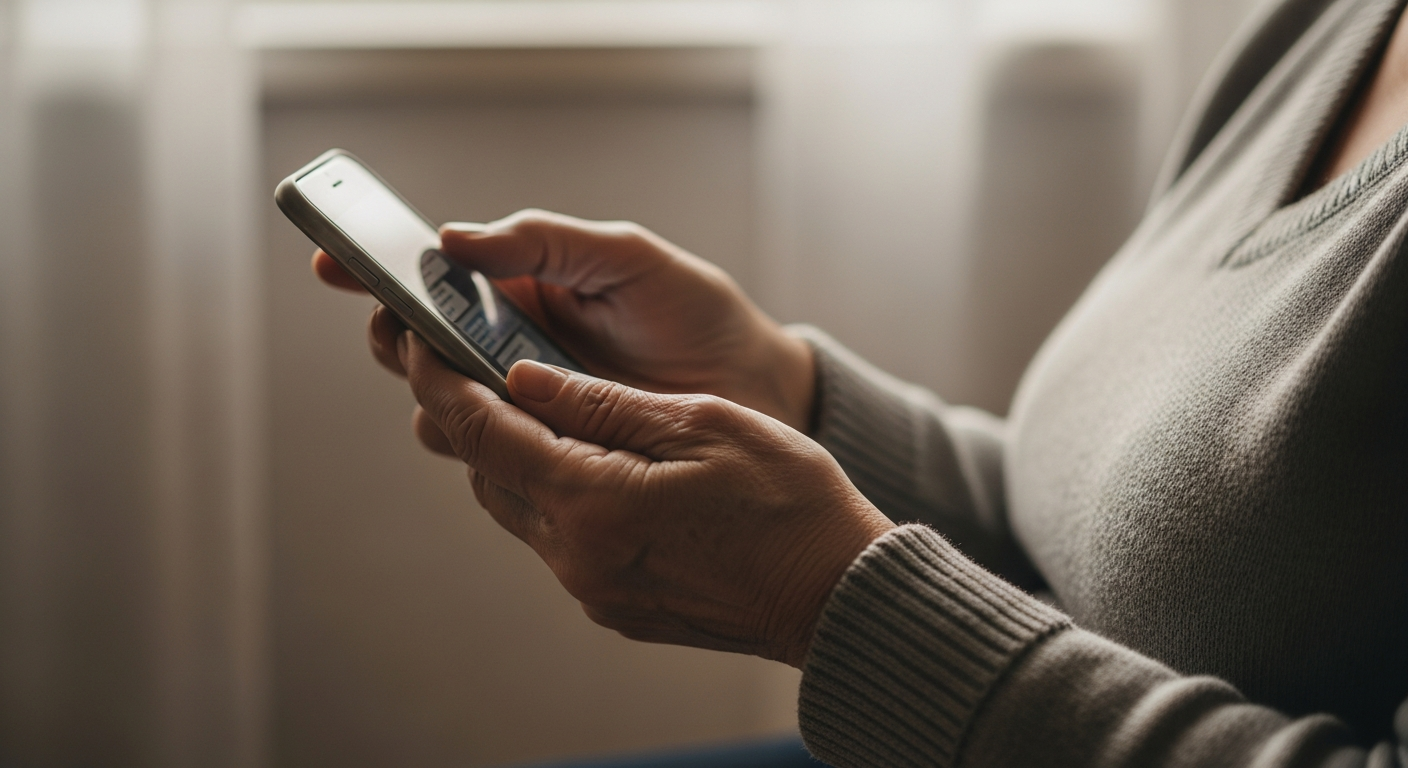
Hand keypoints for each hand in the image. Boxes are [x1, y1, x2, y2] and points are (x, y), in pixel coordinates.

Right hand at [313, 209, 814, 430]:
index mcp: (521, 288)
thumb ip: (544, 243)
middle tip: (401, 327)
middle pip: (415, 343)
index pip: (431, 276)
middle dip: (390, 332)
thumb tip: (453, 239)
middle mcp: (509, 347)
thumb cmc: (696, 314)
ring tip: (449, 379)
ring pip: (440, 404)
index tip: (333, 259)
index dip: (374, 266)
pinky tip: (489, 428)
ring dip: (428, 392)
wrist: (757, 391)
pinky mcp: (546, 452)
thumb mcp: (628, 259)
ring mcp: (524, 404)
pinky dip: (472, 441)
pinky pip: (486, 452)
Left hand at [395, 330, 893, 665]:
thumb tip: (523, 377)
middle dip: (469, 414)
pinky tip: (581, 461)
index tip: (418, 339)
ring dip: (510, 455)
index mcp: (592, 501)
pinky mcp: (613, 604)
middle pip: (489, 473)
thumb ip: (601, 403)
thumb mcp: (700, 424)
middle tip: (463, 357)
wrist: (836, 593)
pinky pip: (555, 539)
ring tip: (524, 402)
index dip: (440, 380)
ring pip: (516, 508)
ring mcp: (592, 587)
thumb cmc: (787, 502)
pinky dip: (550, 492)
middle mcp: (576, 554)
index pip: (482, 433)